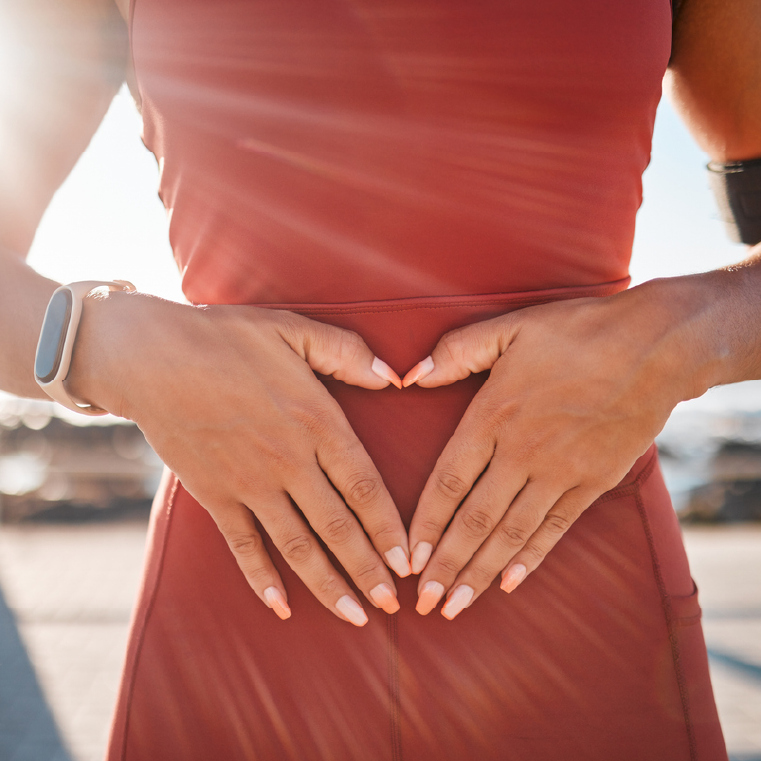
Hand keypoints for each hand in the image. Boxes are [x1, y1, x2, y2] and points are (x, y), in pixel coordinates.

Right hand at [68, 293, 410, 624]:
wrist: (151, 357)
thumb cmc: (227, 338)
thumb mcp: (294, 329)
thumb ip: (347, 352)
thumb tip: (393, 376)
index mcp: (317, 422)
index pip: (364, 487)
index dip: (389, 528)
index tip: (407, 562)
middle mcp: (289, 461)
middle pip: (338, 527)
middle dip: (368, 569)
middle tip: (391, 605)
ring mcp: (250, 483)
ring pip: (297, 545)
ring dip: (328, 585)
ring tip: (355, 616)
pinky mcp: (214, 495)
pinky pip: (243, 546)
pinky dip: (262, 578)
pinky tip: (281, 607)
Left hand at [403, 283, 706, 618]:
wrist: (655, 344)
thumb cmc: (577, 330)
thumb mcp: (509, 328)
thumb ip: (455, 352)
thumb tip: (408, 375)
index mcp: (493, 415)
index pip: (448, 482)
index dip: (425, 523)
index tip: (408, 558)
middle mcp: (522, 452)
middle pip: (475, 519)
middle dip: (447, 564)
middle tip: (425, 603)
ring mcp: (560, 471)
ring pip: (512, 532)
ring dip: (481, 572)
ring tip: (457, 606)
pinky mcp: (593, 481)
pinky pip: (556, 527)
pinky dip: (531, 557)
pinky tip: (510, 582)